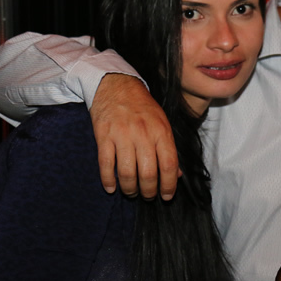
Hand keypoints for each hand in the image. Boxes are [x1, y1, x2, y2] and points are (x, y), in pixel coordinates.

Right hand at [90, 74, 179, 199]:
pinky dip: (108, 180)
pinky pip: (106, 164)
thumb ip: (169, 148)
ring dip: (129, 189)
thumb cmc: (142, 106)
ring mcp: (122, 135)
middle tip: (147, 196)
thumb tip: (176, 175)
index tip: (166, 196)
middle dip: (148, 191)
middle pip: (148, 172)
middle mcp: (143, 134)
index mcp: (161, 131)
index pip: (169, 164)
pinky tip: (111, 187)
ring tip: (131, 192)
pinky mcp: (104, 136)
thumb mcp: (162, 122)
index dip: (169, 185)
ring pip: (127, 172)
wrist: (116, 85)